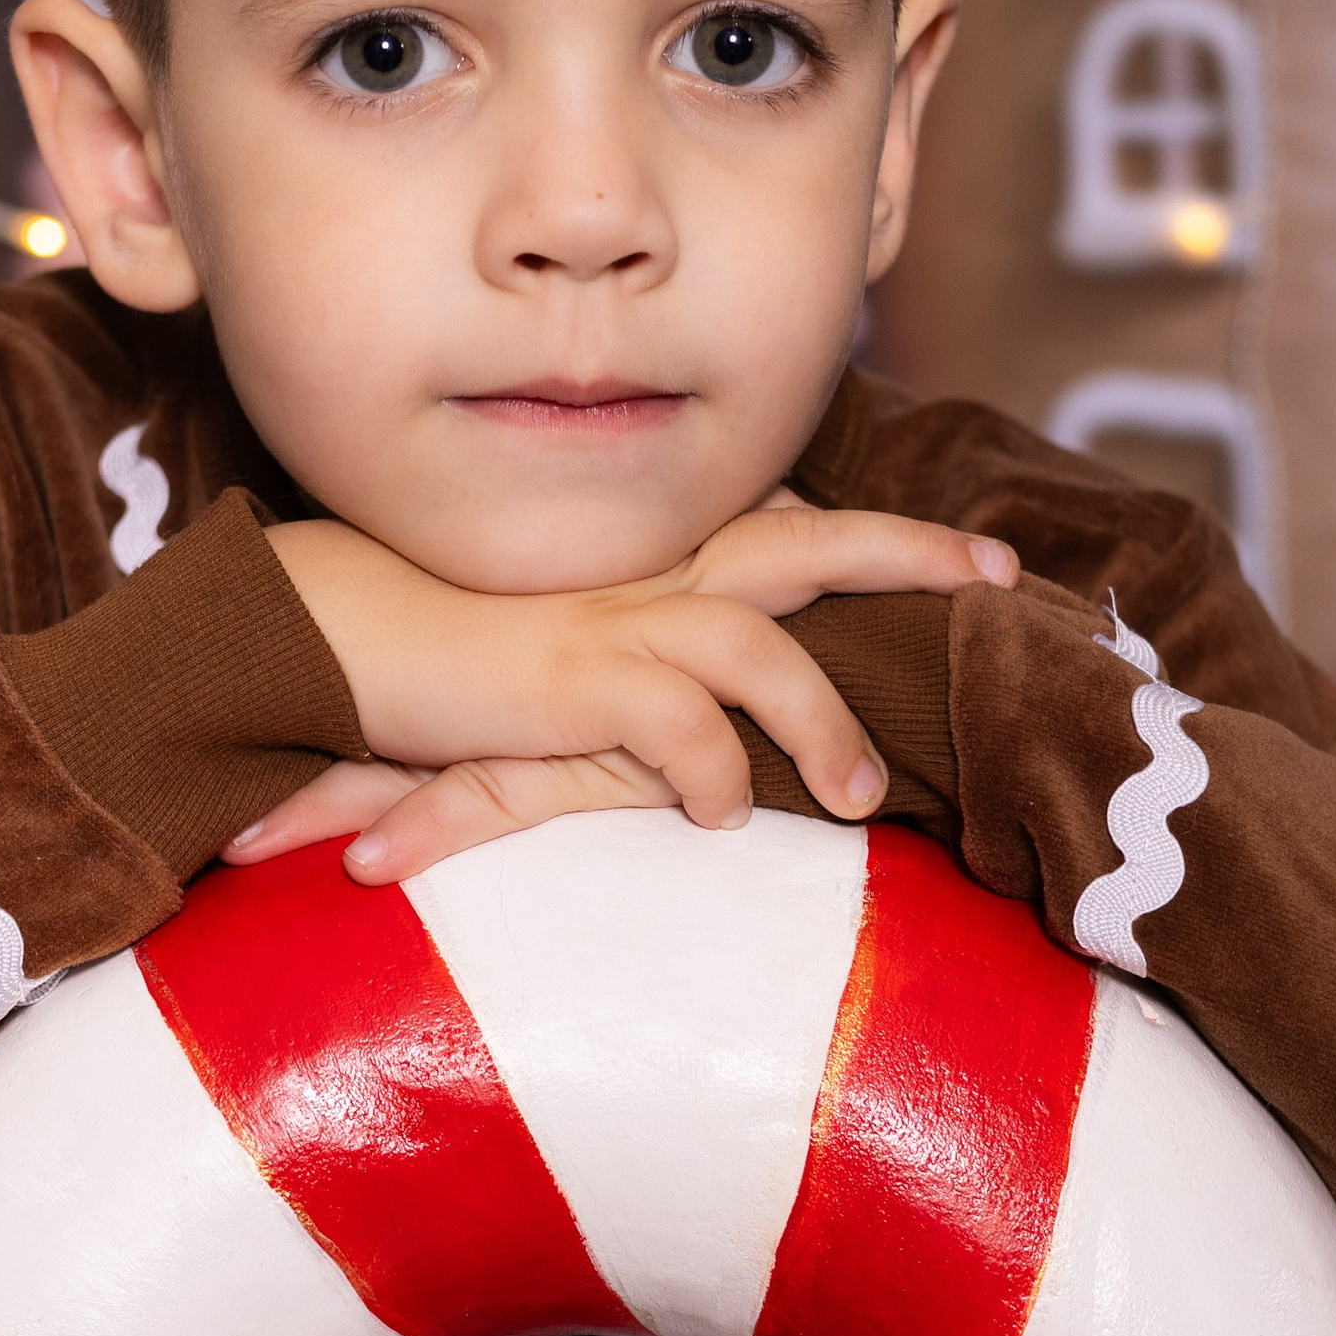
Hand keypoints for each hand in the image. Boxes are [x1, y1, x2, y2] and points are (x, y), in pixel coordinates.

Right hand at [249, 500, 1013, 882]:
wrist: (333, 634)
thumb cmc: (440, 651)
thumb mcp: (557, 646)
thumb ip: (636, 663)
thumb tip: (710, 709)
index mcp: (652, 555)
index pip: (786, 519)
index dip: (882, 533)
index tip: (976, 553)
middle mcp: (647, 572)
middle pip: (810, 538)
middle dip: (914, 553)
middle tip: (1002, 578)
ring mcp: (614, 619)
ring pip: (762, 648)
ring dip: (825, 722)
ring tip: (867, 794)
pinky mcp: (575, 680)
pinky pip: (678, 726)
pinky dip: (713, 772)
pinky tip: (719, 816)